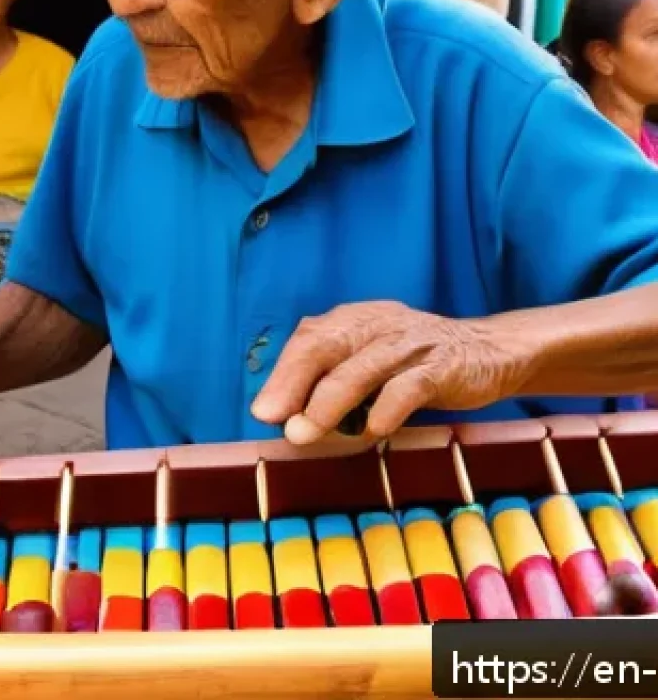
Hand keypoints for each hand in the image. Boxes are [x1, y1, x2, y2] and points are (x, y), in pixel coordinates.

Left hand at [251, 301, 540, 444]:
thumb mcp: (370, 360)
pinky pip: (408, 388)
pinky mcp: (441, 366)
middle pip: (325, 346)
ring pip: (361, 368)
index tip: (263, 411)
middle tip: (272, 417)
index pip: (309, 339)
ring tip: (305, 433)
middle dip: (294, 383)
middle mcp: (377, 324)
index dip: (283, 373)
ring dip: (329, 402)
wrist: (490, 350)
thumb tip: (285, 415)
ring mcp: (409, 344)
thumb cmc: (415, 363)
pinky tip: (371, 430)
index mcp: (354, 320)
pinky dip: (386, 409)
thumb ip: (332, 378)